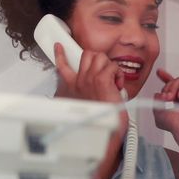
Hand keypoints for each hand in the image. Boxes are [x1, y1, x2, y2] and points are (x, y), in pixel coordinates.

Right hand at [54, 43, 127, 178]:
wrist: (103, 131)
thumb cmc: (95, 121)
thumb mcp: (79, 107)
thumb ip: (76, 98)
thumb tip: (77, 95)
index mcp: (71, 87)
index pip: (62, 65)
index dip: (60, 54)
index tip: (59, 47)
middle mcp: (79, 81)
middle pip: (87, 54)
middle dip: (98, 59)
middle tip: (104, 71)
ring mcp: (90, 79)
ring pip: (100, 57)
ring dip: (110, 66)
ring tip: (112, 80)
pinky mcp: (102, 80)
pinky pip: (112, 67)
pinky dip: (118, 74)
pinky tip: (117, 85)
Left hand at [153, 68, 178, 152]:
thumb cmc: (174, 124)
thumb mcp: (158, 113)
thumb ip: (156, 101)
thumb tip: (158, 93)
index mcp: (176, 101)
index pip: (171, 86)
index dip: (165, 77)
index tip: (159, 72)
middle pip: (173, 81)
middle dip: (166, 87)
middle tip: (166, 97)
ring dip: (173, 87)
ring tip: (171, 98)